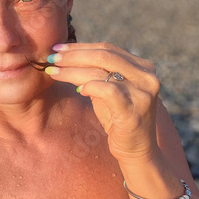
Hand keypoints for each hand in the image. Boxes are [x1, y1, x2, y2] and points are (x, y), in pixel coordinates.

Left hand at [45, 42, 160, 162]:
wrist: (136, 151)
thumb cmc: (118, 119)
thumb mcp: (108, 91)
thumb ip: (97, 72)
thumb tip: (67, 55)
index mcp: (142, 67)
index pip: (107, 48)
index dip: (80, 47)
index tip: (57, 48)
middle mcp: (146, 76)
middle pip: (103, 55)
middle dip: (73, 55)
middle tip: (52, 57)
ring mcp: (143, 92)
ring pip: (101, 70)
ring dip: (72, 70)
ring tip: (53, 72)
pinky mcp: (134, 109)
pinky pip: (107, 90)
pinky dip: (89, 86)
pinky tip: (78, 90)